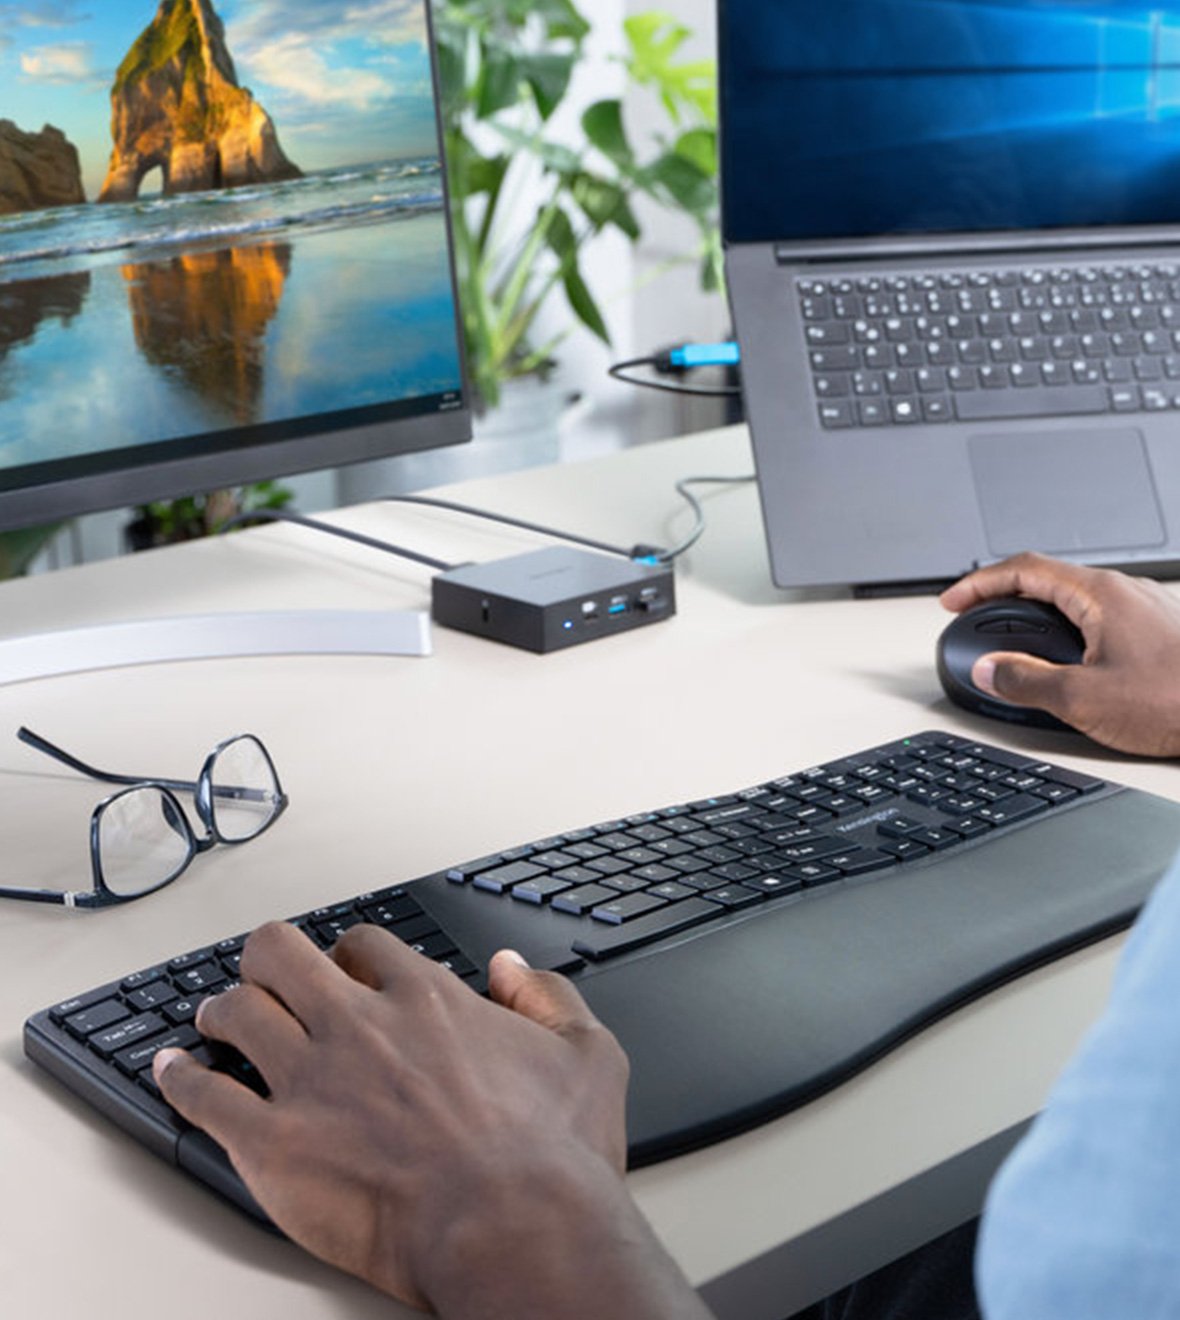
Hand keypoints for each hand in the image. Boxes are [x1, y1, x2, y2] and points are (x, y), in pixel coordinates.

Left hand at [153, 923, 708, 1319]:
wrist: (516, 1230)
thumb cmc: (552, 1157)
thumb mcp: (588, 1054)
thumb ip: (548, 996)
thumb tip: (510, 968)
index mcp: (426, 1001)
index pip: (364, 945)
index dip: (348, 953)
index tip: (345, 969)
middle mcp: (361, 1026)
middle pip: (281, 955)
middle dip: (266, 956)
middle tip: (262, 972)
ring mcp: (313, 1081)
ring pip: (237, 1013)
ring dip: (220, 1009)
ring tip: (213, 1017)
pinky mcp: (277, 1145)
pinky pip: (205, 1097)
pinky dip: (182, 1079)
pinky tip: (175, 1072)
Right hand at [940, 551, 1179, 755]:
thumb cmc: (1179, 700)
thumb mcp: (1084, 699)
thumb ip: (1025, 680)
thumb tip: (989, 670)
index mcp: (1100, 595)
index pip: (1024, 568)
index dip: (979, 582)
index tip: (954, 600)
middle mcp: (1126, 592)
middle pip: (1048, 578)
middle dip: (1004, 596)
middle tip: (976, 618)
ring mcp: (1147, 609)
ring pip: (1077, 599)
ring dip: (1038, 615)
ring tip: (1016, 644)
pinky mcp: (1162, 631)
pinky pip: (1102, 619)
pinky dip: (1070, 631)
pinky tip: (1070, 661)